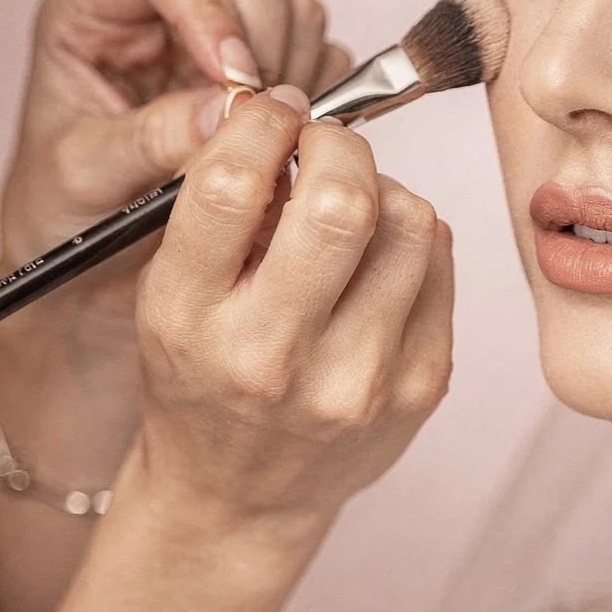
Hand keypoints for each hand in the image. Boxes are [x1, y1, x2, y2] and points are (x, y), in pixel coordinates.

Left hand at [0, 0, 350, 324]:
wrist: (93, 266)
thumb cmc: (64, 209)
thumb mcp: (85, 175)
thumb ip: (151, 137)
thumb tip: (229, 109)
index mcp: (99, 13)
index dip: (208, 7)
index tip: (233, 75)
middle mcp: (167, 13)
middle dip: (264, 39)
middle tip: (257, 113)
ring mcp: (226, 43)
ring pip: (295, 9)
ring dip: (295, 71)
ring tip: (264, 138)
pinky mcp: (270, 77)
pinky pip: (325, 57)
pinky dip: (320, 98)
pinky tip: (283, 144)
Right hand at [130, 86, 453, 544]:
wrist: (239, 498)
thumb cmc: (202, 379)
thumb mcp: (171, 297)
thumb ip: (221, 209)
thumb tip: (288, 114)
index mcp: (190, 322)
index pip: (230, 186)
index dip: (262, 123)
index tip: (272, 113)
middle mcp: (273, 357)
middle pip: (342, 202)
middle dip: (339, 146)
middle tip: (324, 145)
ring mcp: (360, 379)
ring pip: (411, 221)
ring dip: (384, 187)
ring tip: (353, 203)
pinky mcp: (422, 385)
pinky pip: (440, 259)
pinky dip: (413, 234)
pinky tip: (380, 252)